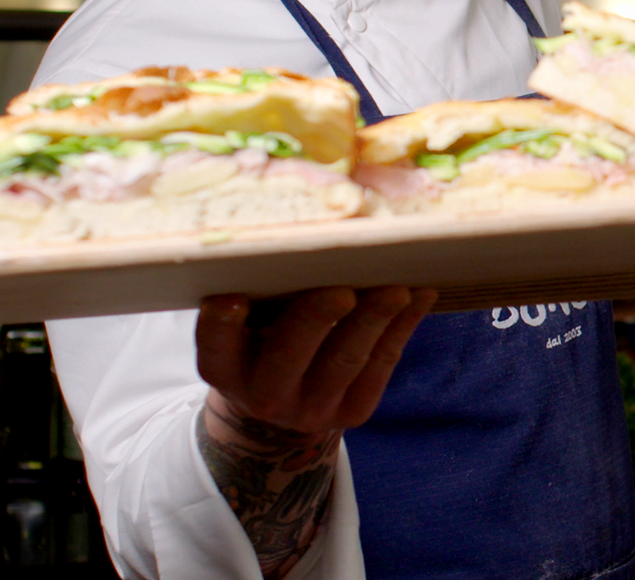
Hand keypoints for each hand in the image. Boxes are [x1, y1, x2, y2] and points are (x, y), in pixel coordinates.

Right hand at [196, 285, 436, 433]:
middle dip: (315, 319)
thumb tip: (305, 221)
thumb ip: (259, 286)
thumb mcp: (246, 322)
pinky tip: (419, 295)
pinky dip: (401, 327)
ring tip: (396, 289)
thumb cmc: (262, 338)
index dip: (220, 326)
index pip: (215, 347)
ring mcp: (311, 408)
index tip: (231, 298)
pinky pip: (380, 366)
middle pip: (288, 354)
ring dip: (372, 320)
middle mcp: (263, 394)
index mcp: (224, 368)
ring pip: (344, 361)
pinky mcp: (352, 412)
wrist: (284, 404)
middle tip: (340, 290)